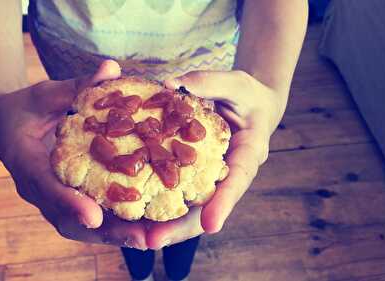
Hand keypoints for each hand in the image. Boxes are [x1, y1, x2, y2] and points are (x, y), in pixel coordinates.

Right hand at [0, 60, 146, 248]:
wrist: (4, 126)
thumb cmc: (25, 107)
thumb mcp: (46, 94)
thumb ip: (77, 86)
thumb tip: (112, 68)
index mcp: (24, 162)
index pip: (46, 186)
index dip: (69, 203)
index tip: (94, 217)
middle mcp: (35, 188)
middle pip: (67, 219)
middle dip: (105, 232)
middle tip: (142, 239)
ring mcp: (48, 199)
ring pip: (78, 226)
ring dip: (114, 235)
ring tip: (151, 238)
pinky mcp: (61, 201)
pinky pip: (85, 220)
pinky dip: (112, 226)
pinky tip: (142, 227)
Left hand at [146, 70, 285, 247]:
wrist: (249, 107)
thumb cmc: (246, 95)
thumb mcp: (235, 83)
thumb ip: (208, 83)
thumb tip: (170, 84)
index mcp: (249, 152)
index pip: (238, 179)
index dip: (224, 203)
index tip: (212, 225)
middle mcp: (229, 173)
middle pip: (210, 208)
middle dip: (183, 228)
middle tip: (154, 241)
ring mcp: (211, 179)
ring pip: (192, 209)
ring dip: (167, 225)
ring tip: (139, 238)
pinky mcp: (193, 176)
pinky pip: (179, 194)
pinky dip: (159, 205)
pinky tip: (135, 214)